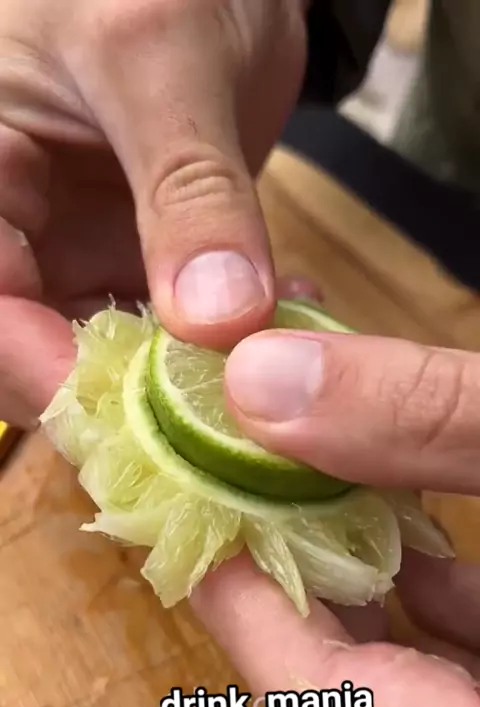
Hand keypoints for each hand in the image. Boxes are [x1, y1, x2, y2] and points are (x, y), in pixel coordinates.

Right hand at [0, 0, 306, 427]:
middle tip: (215, 416)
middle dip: (118, 396)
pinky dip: (227, 339)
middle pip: (35, 350)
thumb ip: (188, 189)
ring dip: (187, 376)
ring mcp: (79, 252)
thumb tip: (218, 321)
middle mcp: (17, 230)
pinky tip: (289, 319)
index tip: (126, 415)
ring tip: (268, 365)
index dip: (36, 369)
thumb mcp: (162, 57)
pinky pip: (173, 326)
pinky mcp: (141, 262)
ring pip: (109, 354)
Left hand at [192, 329, 479, 706]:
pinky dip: (420, 617)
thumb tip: (267, 378)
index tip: (199, 526)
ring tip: (314, 512)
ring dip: (347, 615)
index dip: (251, 616)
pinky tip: (414, 538)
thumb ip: (434, 420)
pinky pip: (452, 694)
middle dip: (283, 624)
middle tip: (244, 518)